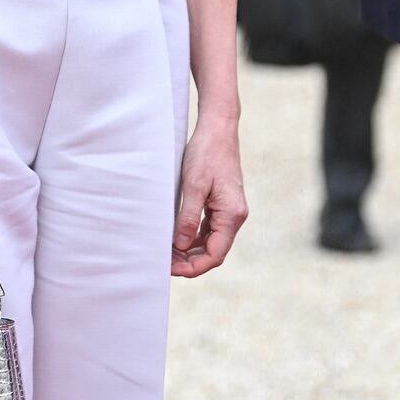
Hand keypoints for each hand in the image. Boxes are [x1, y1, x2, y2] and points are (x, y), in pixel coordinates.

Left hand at [172, 113, 247, 277]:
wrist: (218, 129)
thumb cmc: (205, 153)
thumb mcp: (192, 185)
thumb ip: (187, 217)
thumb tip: (179, 245)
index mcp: (232, 215)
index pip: (215, 254)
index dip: (194, 267)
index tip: (171, 270)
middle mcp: (235, 216)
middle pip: (214, 251)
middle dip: (189, 261)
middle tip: (164, 263)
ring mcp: (230, 211)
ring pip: (211, 242)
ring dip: (190, 250)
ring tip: (166, 253)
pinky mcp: (223, 204)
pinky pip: (210, 229)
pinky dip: (193, 237)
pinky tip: (176, 238)